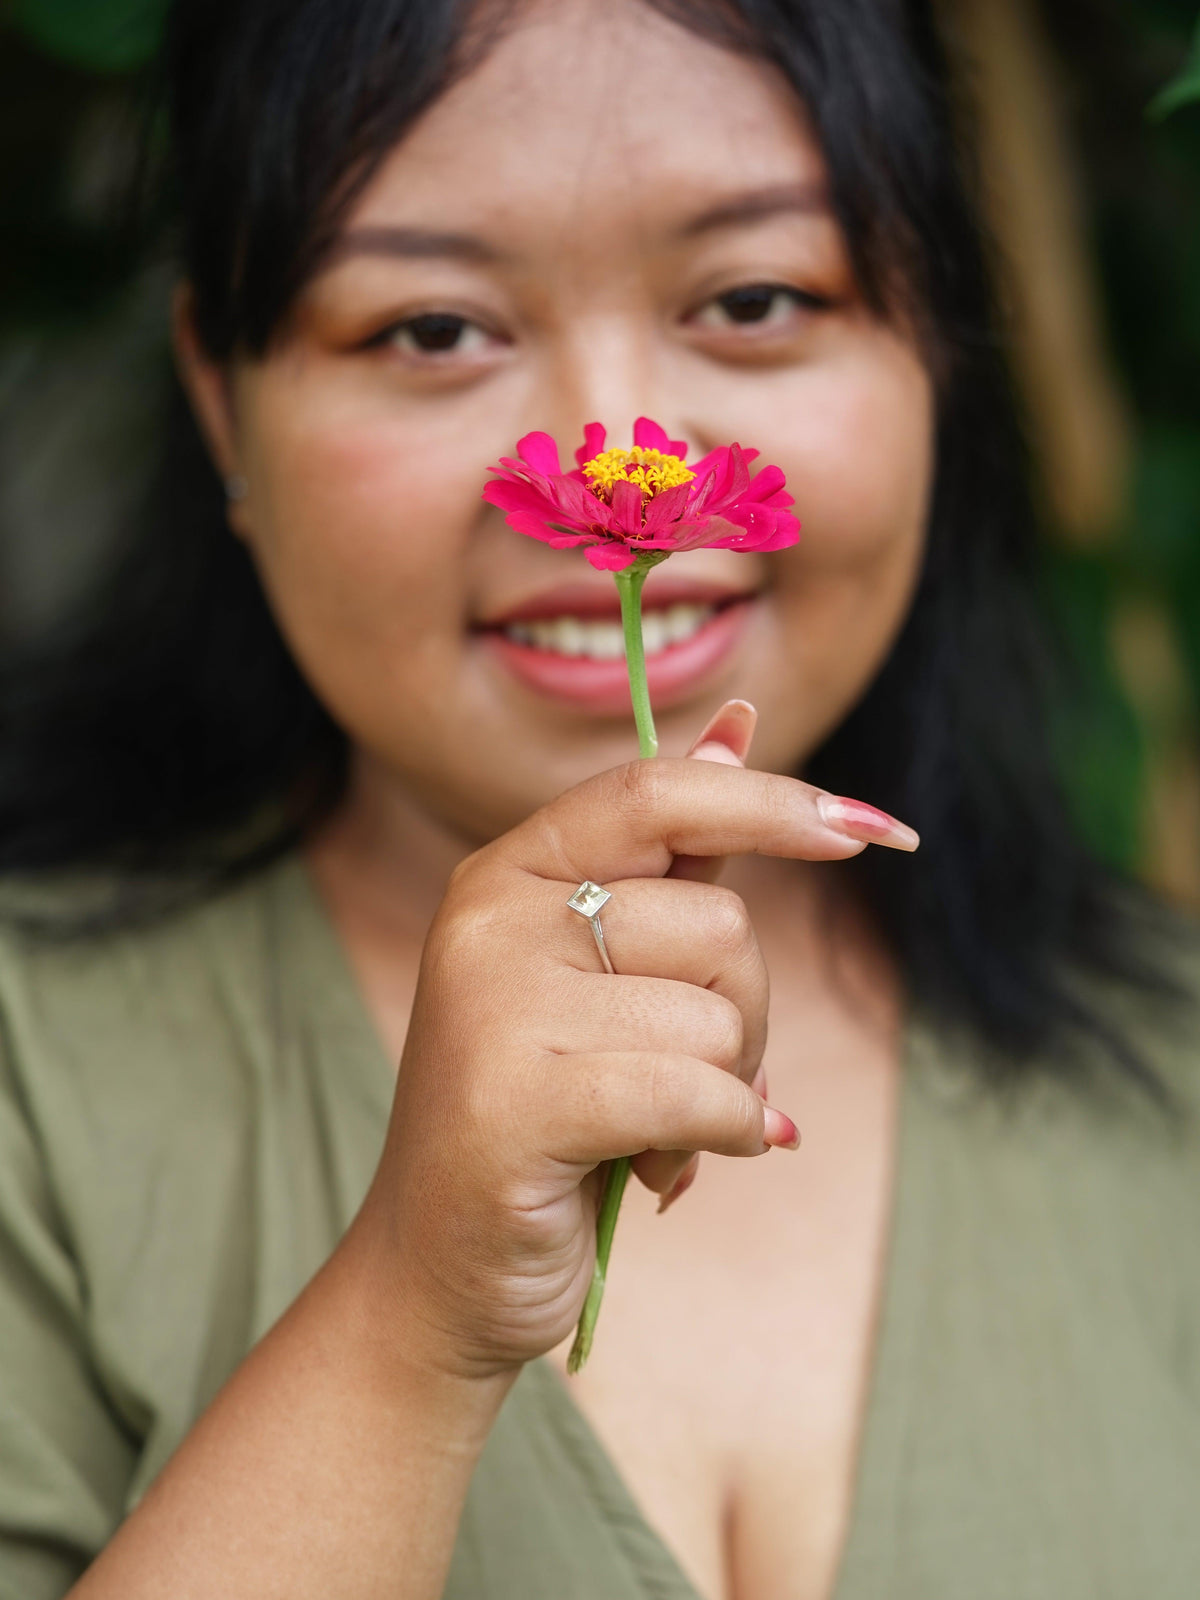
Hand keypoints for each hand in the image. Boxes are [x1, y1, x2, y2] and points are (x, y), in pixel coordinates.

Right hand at [350, 704, 918, 1378]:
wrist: (443, 1268)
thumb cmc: (547, 1114)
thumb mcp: (605, 976)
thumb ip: (671, 861)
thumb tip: (740, 727)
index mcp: (508, 872)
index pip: (655, 795)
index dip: (774, 803)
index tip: (880, 833)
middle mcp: (490, 918)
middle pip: (718, 923)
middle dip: (744, 1016)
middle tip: (686, 1081)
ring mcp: (494, 1005)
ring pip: (717, 1018)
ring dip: (722, 1093)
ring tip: (649, 1135)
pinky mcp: (516, 1099)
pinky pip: (701, 1094)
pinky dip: (721, 1139)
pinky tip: (665, 1170)